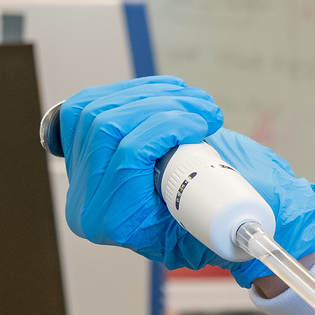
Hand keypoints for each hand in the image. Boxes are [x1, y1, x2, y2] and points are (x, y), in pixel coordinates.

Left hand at [57, 77, 314, 286]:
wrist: (224, 217)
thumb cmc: (232, 219)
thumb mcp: (232, 221)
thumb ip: (228, 209)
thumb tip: (230, 193)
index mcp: (120, 223)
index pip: (126, 160)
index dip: (166, 128)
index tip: (203, 123)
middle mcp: (91, 202)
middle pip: (104, 127)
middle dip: (160, 106)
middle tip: (205, 110)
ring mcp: (82, 175)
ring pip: (95, 110)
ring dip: (150, 94)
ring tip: (193, 101)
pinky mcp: (84, 150)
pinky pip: (87, 105)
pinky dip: (128, 91)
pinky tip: (164, 94)